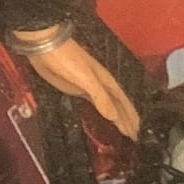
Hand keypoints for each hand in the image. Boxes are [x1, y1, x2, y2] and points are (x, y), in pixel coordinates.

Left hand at [15, 32, 140, 139]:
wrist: (46, 47)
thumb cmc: (68, 60)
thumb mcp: (86, 78)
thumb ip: (100, 97)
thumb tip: (114, 117)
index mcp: (106, 81)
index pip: (122, 103)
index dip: (130, 117)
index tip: (136, 132)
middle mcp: (100, 85)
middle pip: (117, 105)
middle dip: (126, 120)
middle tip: (134, 137)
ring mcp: (88, 87)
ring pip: (107, 105)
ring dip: (116, 118)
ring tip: (123, 131)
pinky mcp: (75, 89)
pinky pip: (94, 104)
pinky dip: (101, 113)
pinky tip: (102, 118)